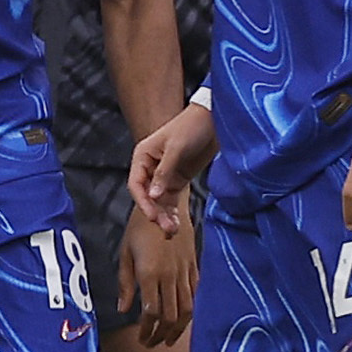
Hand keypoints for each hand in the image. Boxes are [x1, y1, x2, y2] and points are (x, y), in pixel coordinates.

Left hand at [119, 204, 195, 345]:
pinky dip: (190, 311)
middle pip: (171, 316)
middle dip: (162, 335)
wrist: (166, 206)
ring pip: (187, 309)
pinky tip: (182, 319)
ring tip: (168, 340)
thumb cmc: (139, 229)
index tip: (142, 339)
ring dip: (178, 329)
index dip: (148, 330)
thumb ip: (125, 284)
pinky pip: (196, 295)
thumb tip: (123, 310)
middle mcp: (170, 276)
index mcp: (150, 274)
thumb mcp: (125, 254)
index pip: (152, 312)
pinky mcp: (195, 268)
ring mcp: (185, 273)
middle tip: (153, 344)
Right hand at [129, 102, 216, 236]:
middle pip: (147, 196)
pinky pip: (171, 199)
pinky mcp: (178, 179)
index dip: (143, 202)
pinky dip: (173, 212)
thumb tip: (153, 196)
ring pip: (159, 201)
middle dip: (155, 213)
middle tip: (166, 228)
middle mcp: (150, 167)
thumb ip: (164, 172)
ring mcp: (164, 174)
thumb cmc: (191, 126)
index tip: (153, 216)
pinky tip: (176, 223)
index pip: (136, 184)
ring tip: (172, 231)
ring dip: (164, 216)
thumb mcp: (176, 148)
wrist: (215, 121)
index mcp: (143, 156)